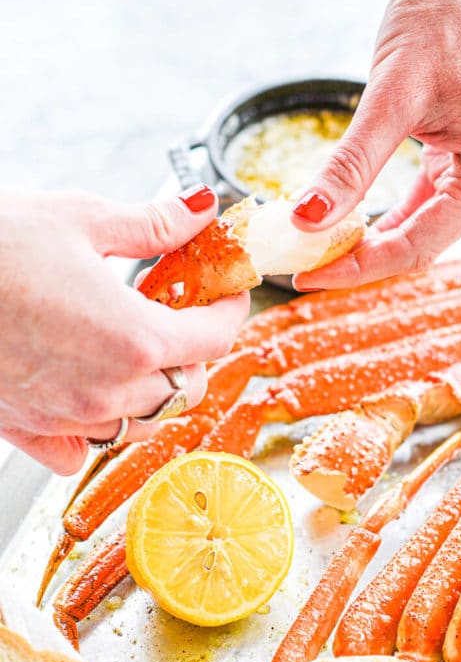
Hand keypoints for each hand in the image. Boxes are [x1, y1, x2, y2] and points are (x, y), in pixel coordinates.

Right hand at [0, 187, 248, 472]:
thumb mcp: (79, 219)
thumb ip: (152, 224)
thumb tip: (199, 212)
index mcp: (134, 336)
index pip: (215, 337)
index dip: (231, 309)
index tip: (226, 291)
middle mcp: (109, 388)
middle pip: (187, 386)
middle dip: (193, 350)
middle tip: (175, 312)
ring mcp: (69, 416)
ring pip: (143, 420)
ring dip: (152, 388)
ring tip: (130, 345)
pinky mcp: (28, 429)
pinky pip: (80, 449)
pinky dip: (92, 427)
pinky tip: (83, 390)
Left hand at [292, 0, 460, 288]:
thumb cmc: (443, 18)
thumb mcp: (390, 95)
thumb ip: (351, 165)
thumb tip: (307, 219)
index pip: (418, 245)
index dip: (358, 267)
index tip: (308, 276)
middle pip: (420, 245)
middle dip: (362, 260)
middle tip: (305, 268)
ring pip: (419, 229)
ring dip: (370, 242)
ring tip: (319, 251)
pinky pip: (421, 205)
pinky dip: (383, 217)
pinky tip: (349, 225)